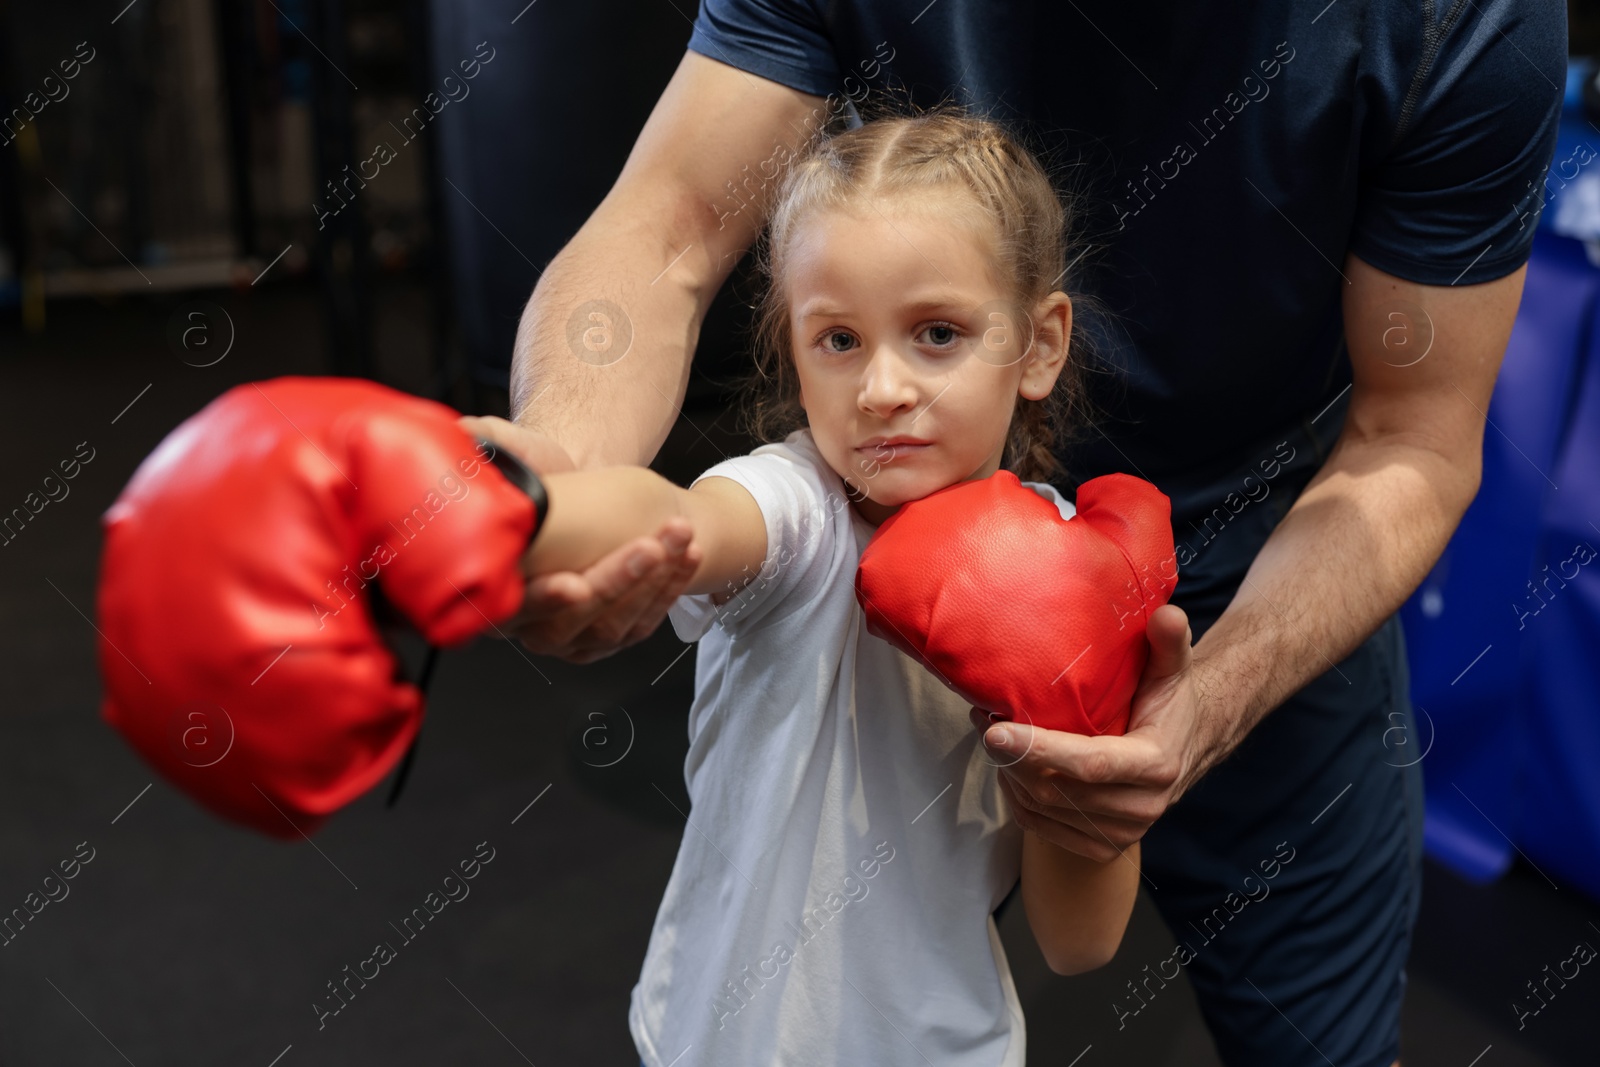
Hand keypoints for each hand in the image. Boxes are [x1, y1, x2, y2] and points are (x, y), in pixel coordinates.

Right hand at [458, 415, 702, 663]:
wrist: (575, 497)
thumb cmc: (540, 480)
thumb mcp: (513, 454)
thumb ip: (490, 446)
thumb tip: (468, 429)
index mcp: (490, 582)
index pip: (513, 605)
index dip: (544, 597)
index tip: (574, 583)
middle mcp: (524, 620)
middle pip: (568, 621)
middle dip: (613, 584)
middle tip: (648, 548)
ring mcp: (565, 634)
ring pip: (609, 626)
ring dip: (651, 583)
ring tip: (678, 539)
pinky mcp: (601, 634)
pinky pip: (637, 625)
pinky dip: (667, 591)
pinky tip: (685, 557)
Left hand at [972, 603, 1211, 861]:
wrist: (1184, 749)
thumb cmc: (1168, 702)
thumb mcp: (1173, 669)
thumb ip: (1170, 642)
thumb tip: (1166, 614)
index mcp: (1157, 765)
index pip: (1091, 764)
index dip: (1041, 750)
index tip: (996, 730)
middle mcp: (1141, 807)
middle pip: (1057, 789)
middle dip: (1011, 755)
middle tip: (982, 717)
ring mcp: (1120, 833)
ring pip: (1042, 808)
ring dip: (1007, 772)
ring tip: (990, 733)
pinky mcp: (1100, 846)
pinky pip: (1040, 825)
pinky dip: (1016, 795)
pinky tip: (1009, 765)